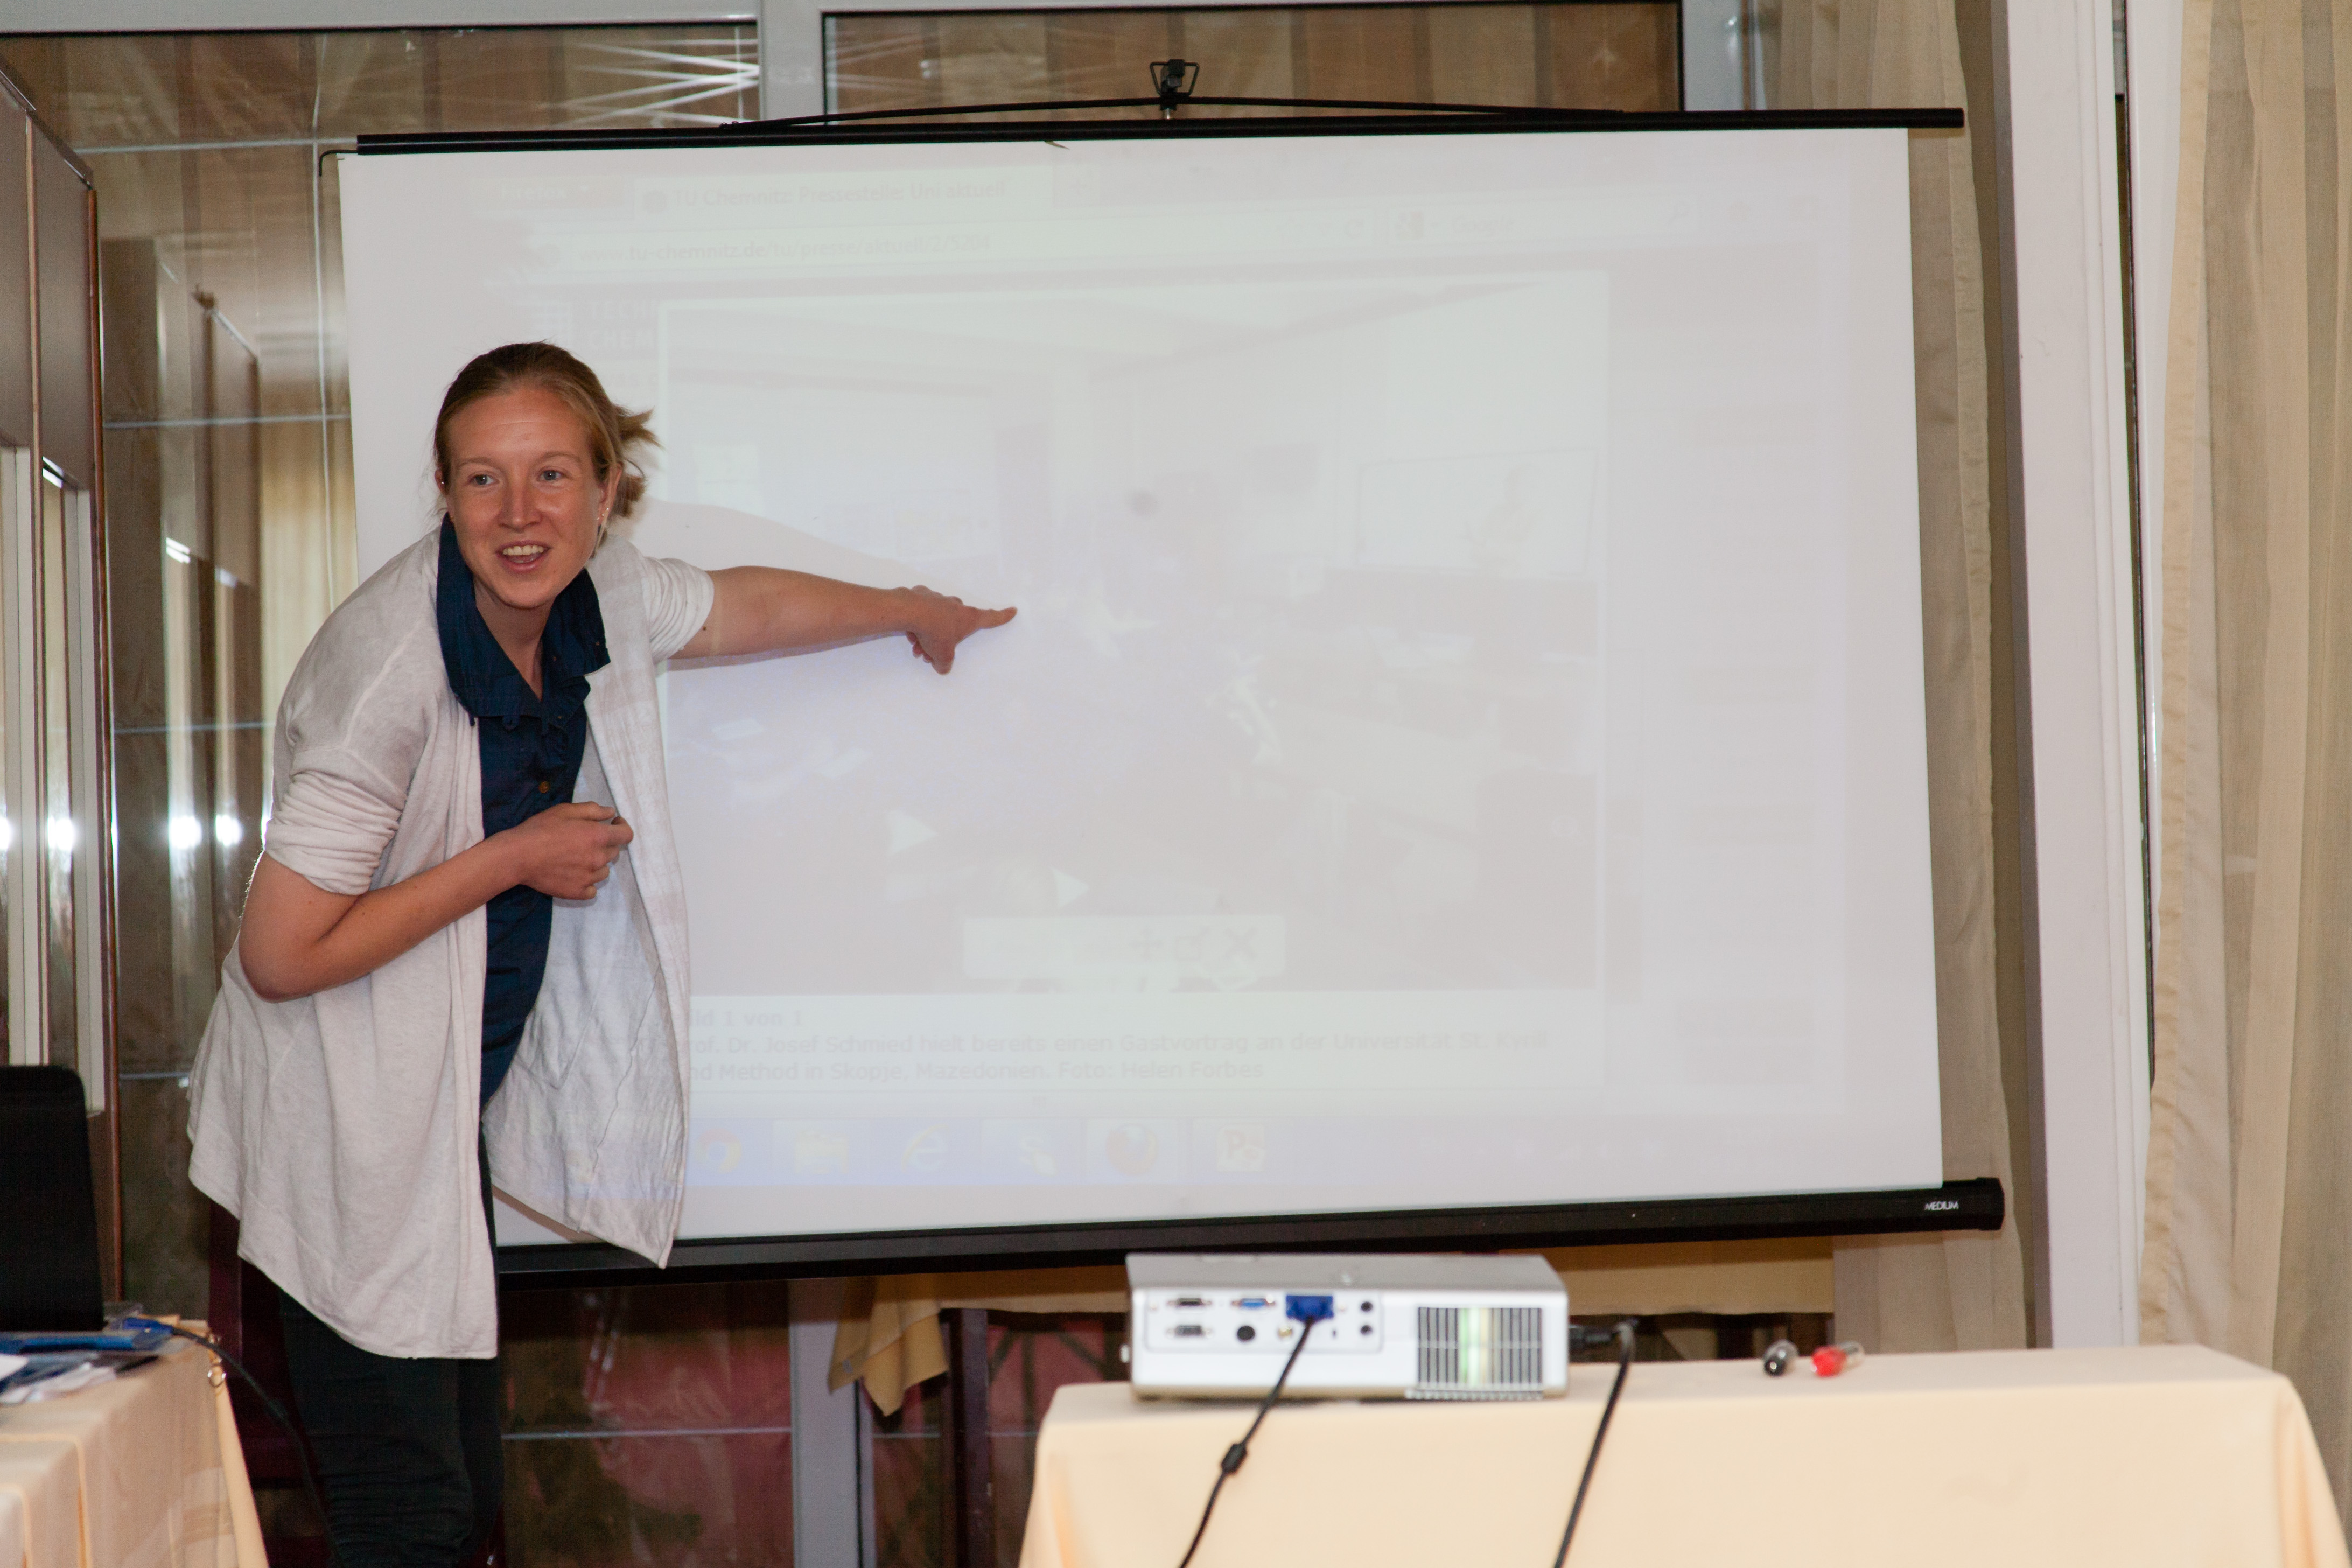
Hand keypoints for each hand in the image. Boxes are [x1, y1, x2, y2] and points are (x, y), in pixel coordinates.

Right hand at [497, 802, 632, 899]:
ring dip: (596, 864)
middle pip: (613, 852)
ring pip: (603, 871)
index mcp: (598, 836)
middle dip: (604, 844)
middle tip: (584, 840)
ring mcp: (589, 878)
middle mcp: (598, 858)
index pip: (626, 835)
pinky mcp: (578, 892)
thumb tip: (611, 813)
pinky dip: (587, 882)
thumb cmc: (541, 829)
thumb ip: (593, 810)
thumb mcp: (566, 810)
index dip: (621, 827)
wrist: (518, 856)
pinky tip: (574, 875)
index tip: (613, 824)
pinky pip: (592, 889)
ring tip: (576, 858)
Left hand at [902, 586, 1016, 672]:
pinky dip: (918, 624)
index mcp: (969, 618)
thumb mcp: (943, 656)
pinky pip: (923, 612)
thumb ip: (945, 664)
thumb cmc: (934, 632)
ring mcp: (939, 599)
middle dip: (945, 639)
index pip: (991, 618)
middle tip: (932, 652)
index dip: (1003, 616)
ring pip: (937, 620)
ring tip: (917, 647)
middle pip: (956, 624)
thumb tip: (942, 667)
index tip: (1013, 611)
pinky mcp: (922, 595)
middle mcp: (956, 606)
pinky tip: (910, 631)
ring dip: (929, 635)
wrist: (910, 611)